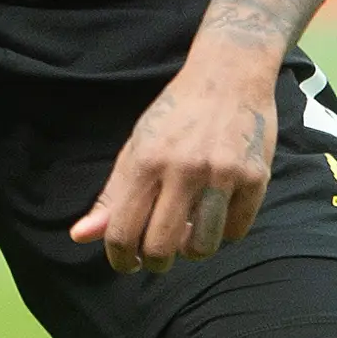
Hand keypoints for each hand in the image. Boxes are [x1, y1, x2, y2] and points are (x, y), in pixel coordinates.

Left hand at [73, 44, 277, 274]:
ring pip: (202, 248)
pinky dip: (223, 233)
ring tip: (189, 236)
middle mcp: (183, 169)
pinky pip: (235, 232)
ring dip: (191, 251)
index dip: (119, 258)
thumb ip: (112, 195)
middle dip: (154, 262)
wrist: (229, 74)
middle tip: (156, 257)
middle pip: (161, 248)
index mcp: (146, 161)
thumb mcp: (137, 146)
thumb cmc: (176, 113)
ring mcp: (222, 174)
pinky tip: (217, 215)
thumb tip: (80, 235)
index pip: (122, 231)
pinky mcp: (255, 177)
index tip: (125, 263)